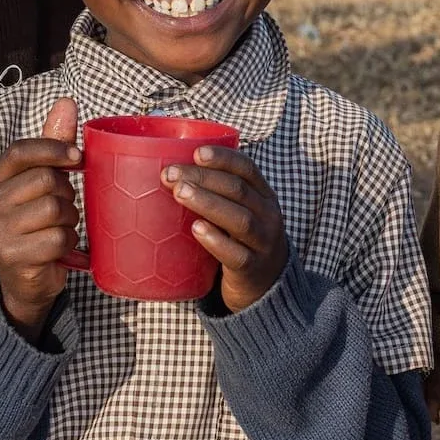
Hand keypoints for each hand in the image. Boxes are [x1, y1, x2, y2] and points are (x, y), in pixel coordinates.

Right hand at [0, 98, 80, 341]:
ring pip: (55, 209)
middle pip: (45, 180)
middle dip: (67, 193)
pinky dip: (69, 244)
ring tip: (62, 228)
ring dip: (70, 219)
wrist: (26, 282)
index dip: (53, 148)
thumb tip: (66, 101)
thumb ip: (52, 143)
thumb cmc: (37, 224)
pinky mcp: (13, 258)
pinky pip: (59, 239)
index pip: (20, 151)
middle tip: (65, 206)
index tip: (78, 157)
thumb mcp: (42, 183)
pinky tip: (60, 250)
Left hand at [163, 146, 287, 312]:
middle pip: (238, 190)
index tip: (196, 152)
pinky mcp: (252, 269)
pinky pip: (235, 254)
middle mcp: (268, 216)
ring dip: (208, 202)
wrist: (267, 287)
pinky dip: (216, 240)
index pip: (247, 169)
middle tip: (171, 174)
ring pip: (239, 219)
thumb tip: (172, 173)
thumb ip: (219, 195)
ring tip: (180, 193)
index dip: (223, 157)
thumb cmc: (242, 241)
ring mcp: (263, 243)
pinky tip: (196, 229)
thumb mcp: (241, 212)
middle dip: (203, 178)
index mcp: (264, 196)